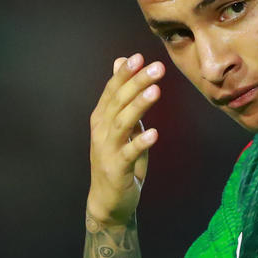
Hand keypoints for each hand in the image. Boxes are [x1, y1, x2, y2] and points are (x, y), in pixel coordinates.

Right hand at [87, 54, 163, 228]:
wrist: (108, 201)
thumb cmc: (118, 160)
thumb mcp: (121, 126)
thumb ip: (122, 97)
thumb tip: (120, 62)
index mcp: (102, 118)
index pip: (112, 90)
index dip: (124, 74)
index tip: (139, 56)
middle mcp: (101, 130)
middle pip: (119, 102)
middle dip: (136, 83)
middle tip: (156, 67)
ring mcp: (107, 149)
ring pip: (123, 123)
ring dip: (139, 106)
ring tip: (156, 91)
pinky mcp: (116, 168)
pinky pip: (128, 153)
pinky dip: (140, 143)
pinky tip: (154, 133)